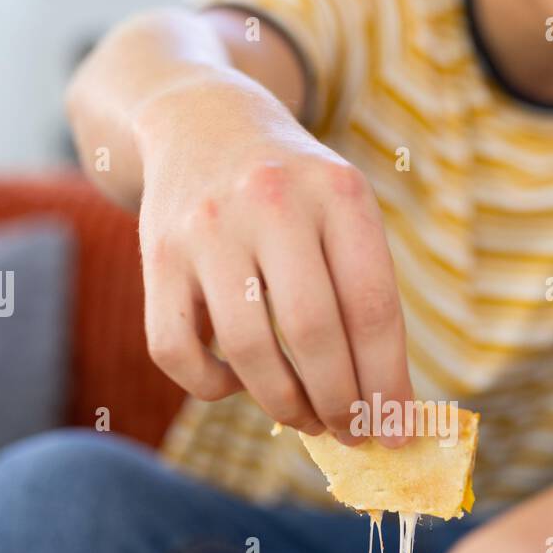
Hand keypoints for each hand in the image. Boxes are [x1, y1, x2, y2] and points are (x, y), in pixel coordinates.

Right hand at [134, 78, 411, 442]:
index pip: (372, 308)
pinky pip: (179, 352)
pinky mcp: (156, 254)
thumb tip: (384, 407)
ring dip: (284, 406)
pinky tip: (238, 382)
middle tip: (351, 432)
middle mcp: (271, 201)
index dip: (387, 382)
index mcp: (338, 192)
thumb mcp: (343, 211)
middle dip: (339, 403)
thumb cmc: (294, 192)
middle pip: (314, 334)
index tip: (396, 430)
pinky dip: (213, 387)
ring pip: (248, 352)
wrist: (202, 121)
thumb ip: (364, 294)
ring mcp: (207, 227)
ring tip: (306, 418)